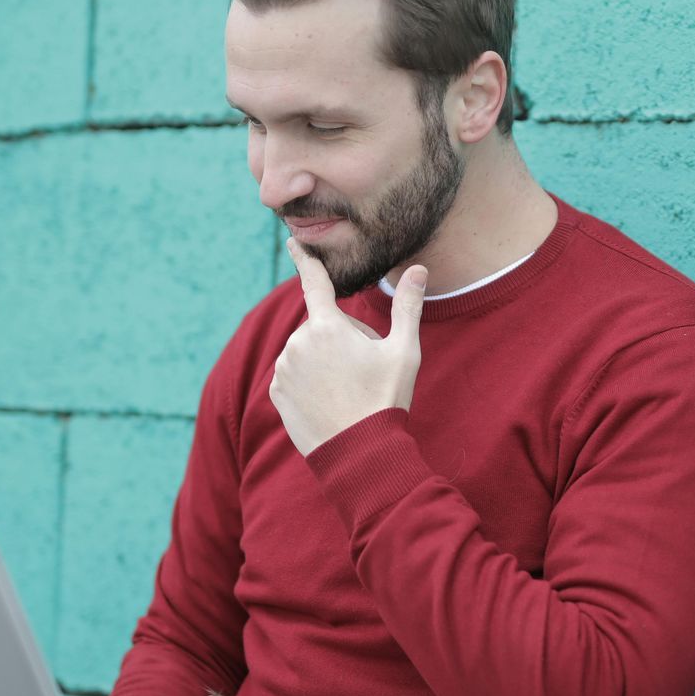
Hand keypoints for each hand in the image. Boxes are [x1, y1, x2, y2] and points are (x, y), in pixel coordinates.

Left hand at [270, 237, 426, 456]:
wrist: (358, 453)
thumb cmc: (384, 399)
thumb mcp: (404, 352)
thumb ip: (408, 306)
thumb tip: (418, 269)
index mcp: (327, 327)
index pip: (314, 283)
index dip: (305, 260)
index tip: (293, 242)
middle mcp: (298, 342)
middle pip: (322, 328)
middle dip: (340, 339)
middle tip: (363, 369)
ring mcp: (284, 369)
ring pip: (306, 352)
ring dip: (323, 361)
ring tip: (347, 390)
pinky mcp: (276, 392)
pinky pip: (293, 375)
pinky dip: (308, 382)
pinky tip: (328, 401)